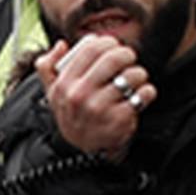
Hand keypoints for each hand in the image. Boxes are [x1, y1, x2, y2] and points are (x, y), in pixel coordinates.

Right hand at [39, 32, 154, 158]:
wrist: (83, 152)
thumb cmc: (72, 117)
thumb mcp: (53, 94)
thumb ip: (48, 67)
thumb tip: (61, 44)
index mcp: (65, 84)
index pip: (90, 49)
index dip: (107, 42)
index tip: (113, 45)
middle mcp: (81, 95)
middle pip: (113, 58)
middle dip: (127, 54)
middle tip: (129, 58)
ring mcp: (101, 108)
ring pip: (132, 75)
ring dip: (139, 73)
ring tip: (135, 78)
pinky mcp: (120, 119)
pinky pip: (143, 94)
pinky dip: (147, 91)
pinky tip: (141, 94)